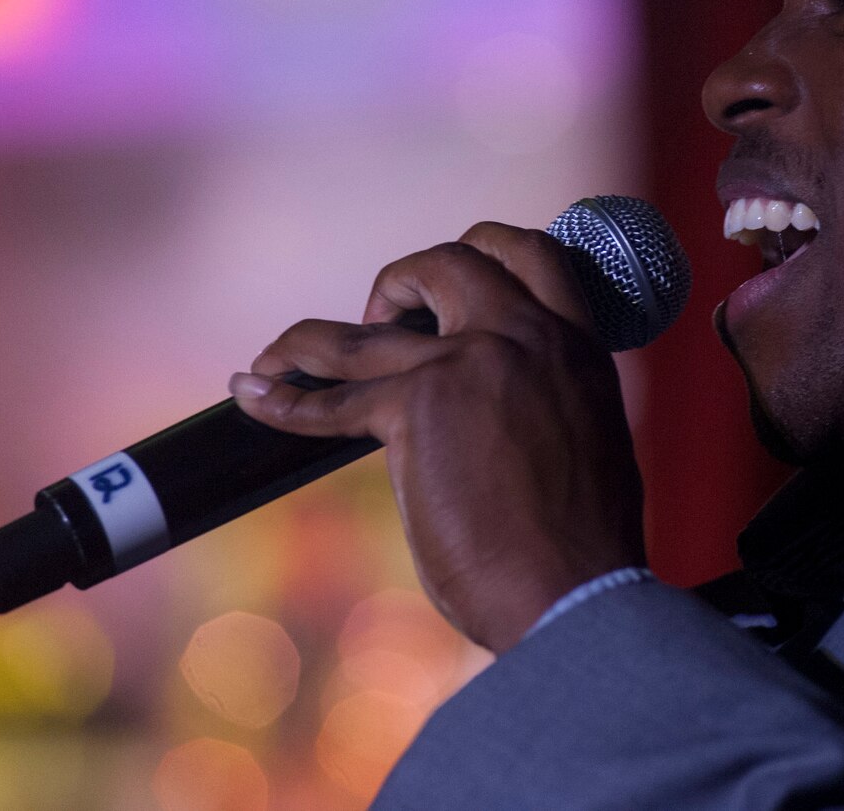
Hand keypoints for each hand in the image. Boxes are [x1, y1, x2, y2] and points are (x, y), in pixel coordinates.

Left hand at [228, 223, 646, 653]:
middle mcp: (522, 336)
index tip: (451, 283)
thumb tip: (516, 406)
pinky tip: (251, 395)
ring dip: (313, 338)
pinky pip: (330, 398)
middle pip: (449, 263)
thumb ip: (553, 397)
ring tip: (280, 354)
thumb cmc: (586, 545)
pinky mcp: (414, 409)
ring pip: (366, 329)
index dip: (485, 251)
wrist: (576, 592)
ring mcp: (464, 364)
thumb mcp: (592, 435)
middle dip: (403, 279)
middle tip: (382, 319)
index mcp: (576, 345)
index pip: (532, 254)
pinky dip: (282, 398)